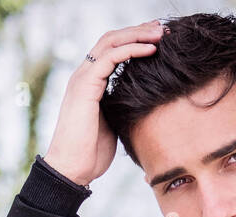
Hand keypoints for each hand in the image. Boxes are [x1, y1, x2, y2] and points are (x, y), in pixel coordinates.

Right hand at [42, 20, 166, 186]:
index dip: (135, 40)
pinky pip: (110, 58)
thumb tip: (144, 104)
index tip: (159, 39)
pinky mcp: (85, 85)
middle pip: (112, 39)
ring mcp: (83, 78)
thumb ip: (122, 107)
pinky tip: (150, 50)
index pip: (112, 50)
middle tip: (163, 28)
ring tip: (160, 34)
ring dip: (138, 34)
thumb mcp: (113, 123)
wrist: (72, 169)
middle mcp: (84, 75)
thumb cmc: (91, 153)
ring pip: (111, 42)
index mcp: (90, 82)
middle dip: (139, 30)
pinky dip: (131, 50)